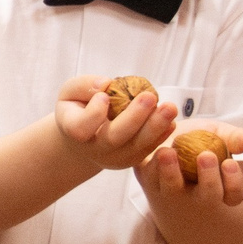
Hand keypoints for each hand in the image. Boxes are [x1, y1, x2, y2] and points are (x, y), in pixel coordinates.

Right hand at [54, 76, 178, 172]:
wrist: (84, 138)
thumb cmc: (78, 109)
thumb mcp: (71, 92)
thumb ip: (84, 85)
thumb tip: (106, 84)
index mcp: (73, 131)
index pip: (81, 127)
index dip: (94, 113)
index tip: (103, 95)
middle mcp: (93, 149)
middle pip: (114, 138)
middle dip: (134, 117)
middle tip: (150, 97)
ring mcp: (113, 158)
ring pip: (135, 146)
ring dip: (155, 127)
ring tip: (170, 108)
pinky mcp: (130, 159)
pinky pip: (147, 150)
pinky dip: (160, 135)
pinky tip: (171, 121)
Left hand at [140, 120, 242, 208]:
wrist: (168, 152)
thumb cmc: (201, 147)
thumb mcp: (218, 139)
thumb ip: (233, 138)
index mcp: (221, 192)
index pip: (234, 195)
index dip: (234, 182)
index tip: (230, 163)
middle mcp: (197, 199)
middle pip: (207, 196)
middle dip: (208, 177)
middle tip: (206, 156)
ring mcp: (171, 193)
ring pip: (172, 188)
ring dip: (170, 171)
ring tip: (167, 152)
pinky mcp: (148, 181)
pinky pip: (149, 175)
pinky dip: (149, 161)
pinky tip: (152, 143)